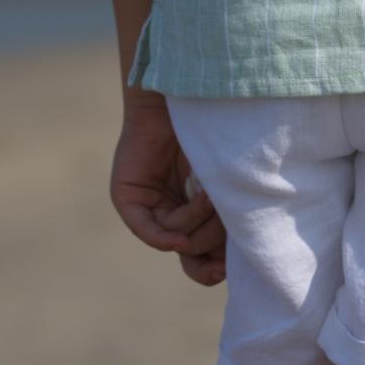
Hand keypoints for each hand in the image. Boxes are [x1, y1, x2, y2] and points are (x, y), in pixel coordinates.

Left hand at [109, 92, 227, 286]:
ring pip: (176, 239)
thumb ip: (233, 216)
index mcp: (202, 217)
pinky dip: (163, 236)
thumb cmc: (221, 131)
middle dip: (213, 241)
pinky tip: (179, 237)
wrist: (192, 94)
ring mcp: (151, 208)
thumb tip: (236, 260)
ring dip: (196, 224)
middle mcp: (176, 216)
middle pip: (195, 254)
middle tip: (225, 215)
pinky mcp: (128, 197)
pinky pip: (145, 229)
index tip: (231, 268)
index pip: (205, 263)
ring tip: (209, 196)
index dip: (216, 270)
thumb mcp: (232, 181)